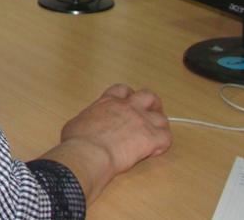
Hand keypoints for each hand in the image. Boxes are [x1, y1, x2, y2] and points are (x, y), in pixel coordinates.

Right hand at [42, 84, 171, 202]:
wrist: (88, 152)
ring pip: (162, 118)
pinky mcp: (151, 138)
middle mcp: (127, 108)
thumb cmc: (77, 141)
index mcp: (107, 102)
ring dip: (159, 126)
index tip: (128, 104)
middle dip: (152, 104)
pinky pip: (166, 138)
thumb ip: (87, 120)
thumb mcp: (76, 123)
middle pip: (148, 96)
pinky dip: (162, 145)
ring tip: (154, 137)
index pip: (123, 90)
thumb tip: (84, 127)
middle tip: (149, 115)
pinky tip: (153, 151)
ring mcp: (141, 121)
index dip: (128, 96)